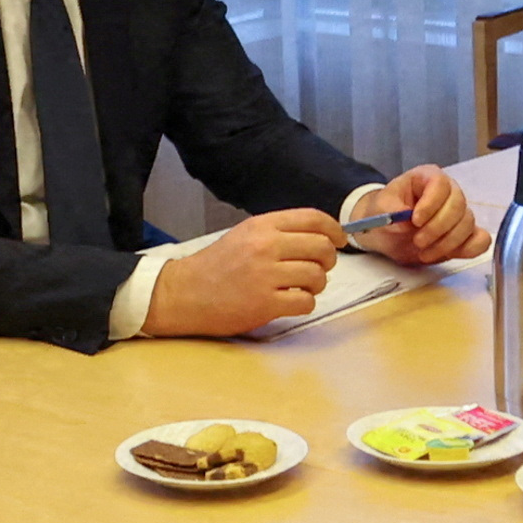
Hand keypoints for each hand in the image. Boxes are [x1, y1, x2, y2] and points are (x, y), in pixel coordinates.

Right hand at [150, 208, 341, 336]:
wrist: (184, 293)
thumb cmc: (216, 265)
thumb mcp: (244, 235)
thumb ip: (278, 233)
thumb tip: (320, 238)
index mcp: (261, 225)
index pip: (313, 218)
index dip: (334, 230)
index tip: (339, 240)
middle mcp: (265, 246)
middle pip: (322, 247)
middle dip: (328, 260)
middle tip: (317, 269)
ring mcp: (265, 275)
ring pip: (318, 276)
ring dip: (316, 284)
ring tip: (300, 287)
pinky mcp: (265, 303)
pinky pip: (306, 301)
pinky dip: (304, 303)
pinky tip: (290, 301)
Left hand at [343, 173, 487, 269]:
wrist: (387, 231)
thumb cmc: (385, 212)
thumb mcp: (379, 208)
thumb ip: (390, 212)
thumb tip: (404, 223)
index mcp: (428, 178)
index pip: (440, 184)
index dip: (431, 203)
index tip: (415, 221)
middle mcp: (449, 192)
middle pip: (458, 205)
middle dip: (438, 228)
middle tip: (417, 241)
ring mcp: (459, 213)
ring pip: (468, 225)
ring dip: (446, 243)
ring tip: (423, 251)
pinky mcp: (465, 234)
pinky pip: (481, 240)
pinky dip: (468, 249)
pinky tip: (447, 254)